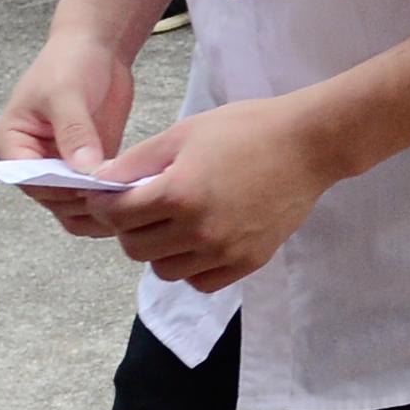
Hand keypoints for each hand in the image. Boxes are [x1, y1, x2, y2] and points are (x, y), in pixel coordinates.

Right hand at [0, 33, 137, 235]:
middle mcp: (31, 162)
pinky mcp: (86, 168)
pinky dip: (112, 199)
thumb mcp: (67, 93)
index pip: (30, 180)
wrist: (96, 47)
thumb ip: (74, 133)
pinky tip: (135, 195)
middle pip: (52, 198)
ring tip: (129, 200)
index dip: (60, 188)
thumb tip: (84, 170)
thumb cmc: (69, 62)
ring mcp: (59, 168)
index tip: (90, 187)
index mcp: (11, 144)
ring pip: (73, 206)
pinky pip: (95, 195)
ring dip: (98, 207)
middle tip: (116, 198)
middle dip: (81, 201)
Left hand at [80, 94, 344, 292]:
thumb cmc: (247, 128)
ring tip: (173, 223)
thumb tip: (100, 182)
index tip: (107, 199)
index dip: (104, 207)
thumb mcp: (186, 132)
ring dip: (158, 250)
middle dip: (128, 228)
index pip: (118, 217)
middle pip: (136, 249)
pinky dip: (191, 266)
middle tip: (141, 208)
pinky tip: (200, 239)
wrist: (309, 145)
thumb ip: (139, 161)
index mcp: (179, 193)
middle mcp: (198, 230)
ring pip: (164, 270)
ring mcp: (224, 252)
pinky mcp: (247, 263)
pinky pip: (200, 282)